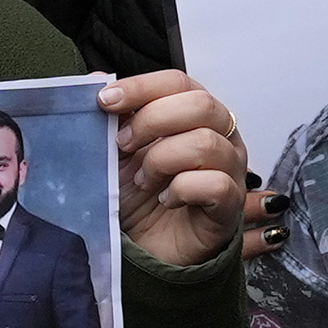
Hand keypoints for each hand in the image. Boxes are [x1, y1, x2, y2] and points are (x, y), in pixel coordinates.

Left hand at [105, 69, 247, 271]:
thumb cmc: (137, 194)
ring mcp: (232, 169)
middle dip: (151, 121)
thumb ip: (110, 115)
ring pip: (206, 143)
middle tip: (122, 145)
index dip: (141, 86)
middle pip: (200, 104)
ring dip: (161, 160)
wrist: (145, 247)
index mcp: (194, 113)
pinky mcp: (231, 205)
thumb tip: (95, 80)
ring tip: (143, 180)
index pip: (178, 81)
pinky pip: (214, 184)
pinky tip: (164, 199)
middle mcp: (221, 135)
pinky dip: (180, 190)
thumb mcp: (115, 151)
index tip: (105, 101)